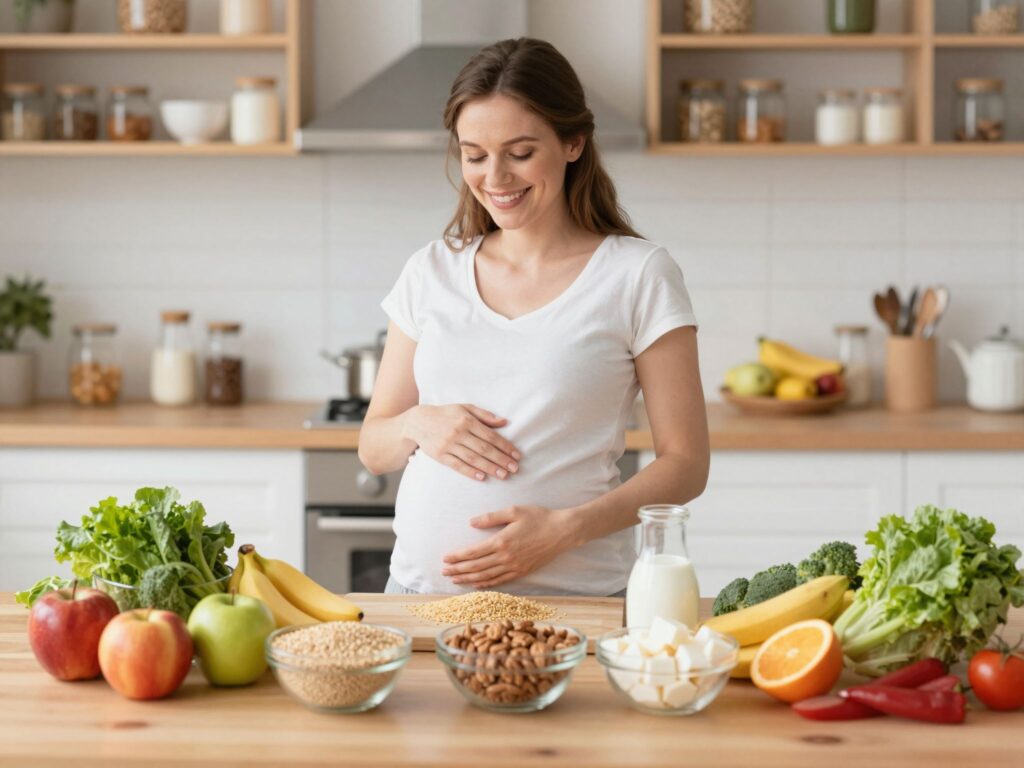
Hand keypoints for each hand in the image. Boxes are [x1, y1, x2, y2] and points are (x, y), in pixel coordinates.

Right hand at [404, 404, 520, 481]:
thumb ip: (485, 415)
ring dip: (489, 468)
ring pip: (472, 459)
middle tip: (514, 469)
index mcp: (467, 421)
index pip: (490, 436)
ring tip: (503, 475)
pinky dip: (470, 472)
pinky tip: (482, 477)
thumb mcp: (465, 408)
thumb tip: (504, 422)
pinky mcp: (439, 455)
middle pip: (484, 449)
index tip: (516, 455)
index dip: (505, 446)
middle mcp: (458, 433)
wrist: (418, 421)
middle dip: (501, 460)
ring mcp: (448, 445)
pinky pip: (457, 465)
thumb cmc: (446, 414)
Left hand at [441, 505, 578, 588]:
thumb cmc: (538, 518)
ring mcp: (514, 567)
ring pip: (486, 577)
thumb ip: (491, 517)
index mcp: (501, 541)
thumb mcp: (514, 511)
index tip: (445, 558)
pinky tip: (477, 584)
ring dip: (468, 579)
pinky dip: (486, 584)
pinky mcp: (522, 572)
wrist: (562, 531)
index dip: (457, 557)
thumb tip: (471, 523)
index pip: (473, 552)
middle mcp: (505, 557)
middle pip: (476, 567)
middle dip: (458, 570)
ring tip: (455, 580)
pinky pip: (500, 581)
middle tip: (443, 572)